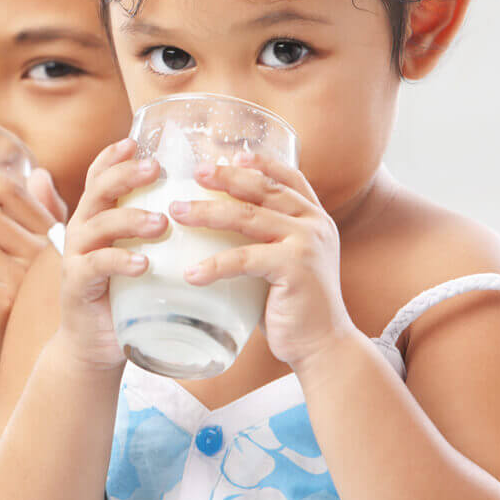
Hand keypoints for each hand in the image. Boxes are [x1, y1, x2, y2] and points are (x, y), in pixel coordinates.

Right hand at [56, 138, 168, 372]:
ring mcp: (77, 257)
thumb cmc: (125, 294)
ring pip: (99, 225)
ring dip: (130, 219)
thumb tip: (197, 204)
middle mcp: (82, 230)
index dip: (113, 156)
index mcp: (97, 217)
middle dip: (125, 175)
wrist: (96, 345)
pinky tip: (143, 263)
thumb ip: (157, 230)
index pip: (99, 176)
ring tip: (162, 222)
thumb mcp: (138, 254)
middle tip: (156, 169)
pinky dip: (120, 262)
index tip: (135, 141)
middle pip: (98, 191)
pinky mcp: (78, 285)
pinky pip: (96, 266)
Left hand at [170, 151, 355, 369]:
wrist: (323, 345)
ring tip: (176, 212)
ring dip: (207, 213)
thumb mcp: (285, 262)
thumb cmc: (294, 305)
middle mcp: (314, 224)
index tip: (231, 154)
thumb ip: (266, 239)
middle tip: (194, 173)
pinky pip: (244, 259)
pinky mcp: (295, 269)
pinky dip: (214, 265)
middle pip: (262, 189)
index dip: (260, 162)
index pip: (289, 177)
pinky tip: (190, 273)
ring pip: (247, 217)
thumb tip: (218, 223)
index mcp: (314, 218)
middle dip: (225, 178)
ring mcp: (306, 244)